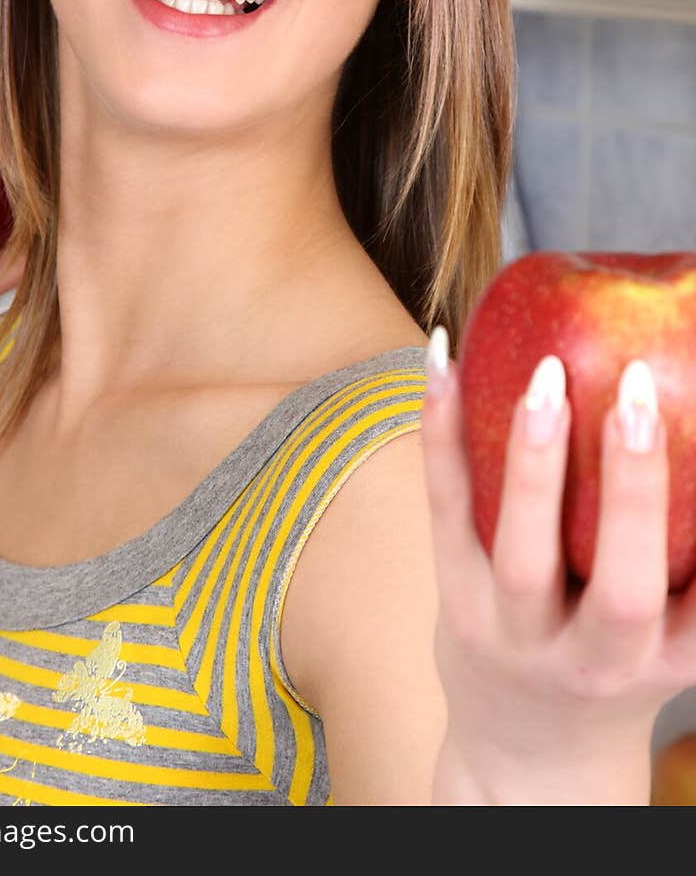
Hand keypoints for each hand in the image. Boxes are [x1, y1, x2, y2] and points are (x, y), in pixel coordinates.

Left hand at [420, 326, 695, 804]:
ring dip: (534, 461)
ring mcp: (516, 633)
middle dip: (632, 490)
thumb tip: (692, 428)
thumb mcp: (672, 632)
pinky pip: (446, 509)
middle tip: (636, 390)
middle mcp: (597, 659)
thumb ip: (688, 568)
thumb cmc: (616, 661)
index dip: (691, 516)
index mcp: (667, 657)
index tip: (694, 432)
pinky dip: (442, 431)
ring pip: (523, 556)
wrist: (528, 752)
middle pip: (620, 589)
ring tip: (545, 378)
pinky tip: (442, 361)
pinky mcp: (455, 597)